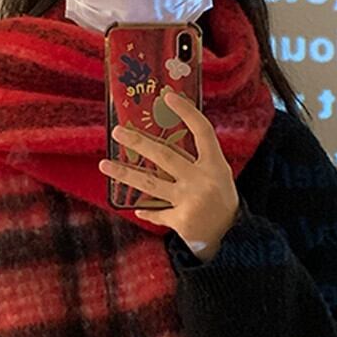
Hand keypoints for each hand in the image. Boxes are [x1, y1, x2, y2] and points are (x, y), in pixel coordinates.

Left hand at [98, 91, 241, 262]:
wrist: (233, 239)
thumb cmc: (221, 202)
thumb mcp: (218, 176)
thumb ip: (198, 161)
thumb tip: (164, 142)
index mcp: (215, 164)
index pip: (201, 131)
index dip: (186, 112)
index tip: (168, 96)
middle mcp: (203, 179)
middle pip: (165, 155)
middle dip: (138, 142)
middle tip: (117, 132)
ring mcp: (191, 200)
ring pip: (150, 183)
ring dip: (125, 173)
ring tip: (104, 165)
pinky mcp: (181, 220)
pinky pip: (157, 211)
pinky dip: (147, 211)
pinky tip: (136, 208)